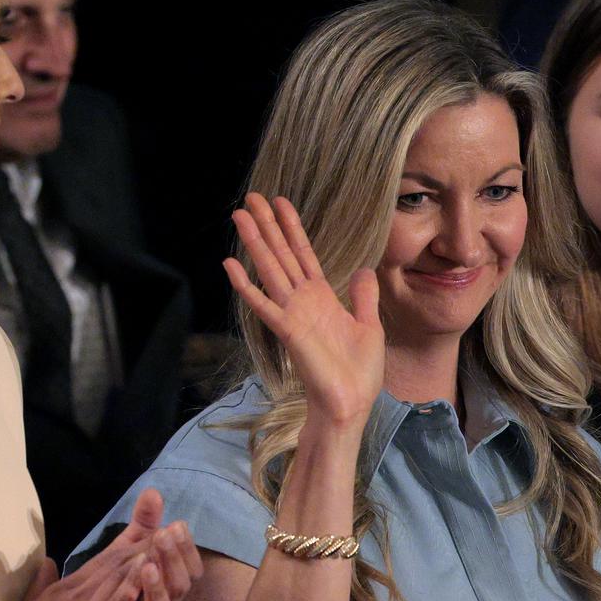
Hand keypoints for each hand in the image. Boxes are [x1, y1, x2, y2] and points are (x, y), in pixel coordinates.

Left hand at [98, 491, 200, 600]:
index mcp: (158, 587)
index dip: (184, 549)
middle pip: (179, 588)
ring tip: (148, 568)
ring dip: (159, 592)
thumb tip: (153, 492)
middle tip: (161, 536)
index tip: (176, 525)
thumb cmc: (100, 598)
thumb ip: (139, 529)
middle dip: (173, 560)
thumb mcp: (118, 558)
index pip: (184, 568)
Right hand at [225, 195, 383, 430]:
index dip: (292, 228)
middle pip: (281, 254)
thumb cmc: (359, 372)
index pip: (303, 254)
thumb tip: (363, 270)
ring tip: (240, 215)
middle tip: (251, 197)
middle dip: (267, 225)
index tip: (280, 202)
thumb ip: (364, 297)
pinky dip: (246, 285)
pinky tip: (230, 264)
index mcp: (322, 298)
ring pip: (270, 270)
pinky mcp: (287, 331)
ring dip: (255, 242)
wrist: (351, 403)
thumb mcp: (369, 326)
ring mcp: (292, 314)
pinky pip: (262, 304)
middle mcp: (303, 301)